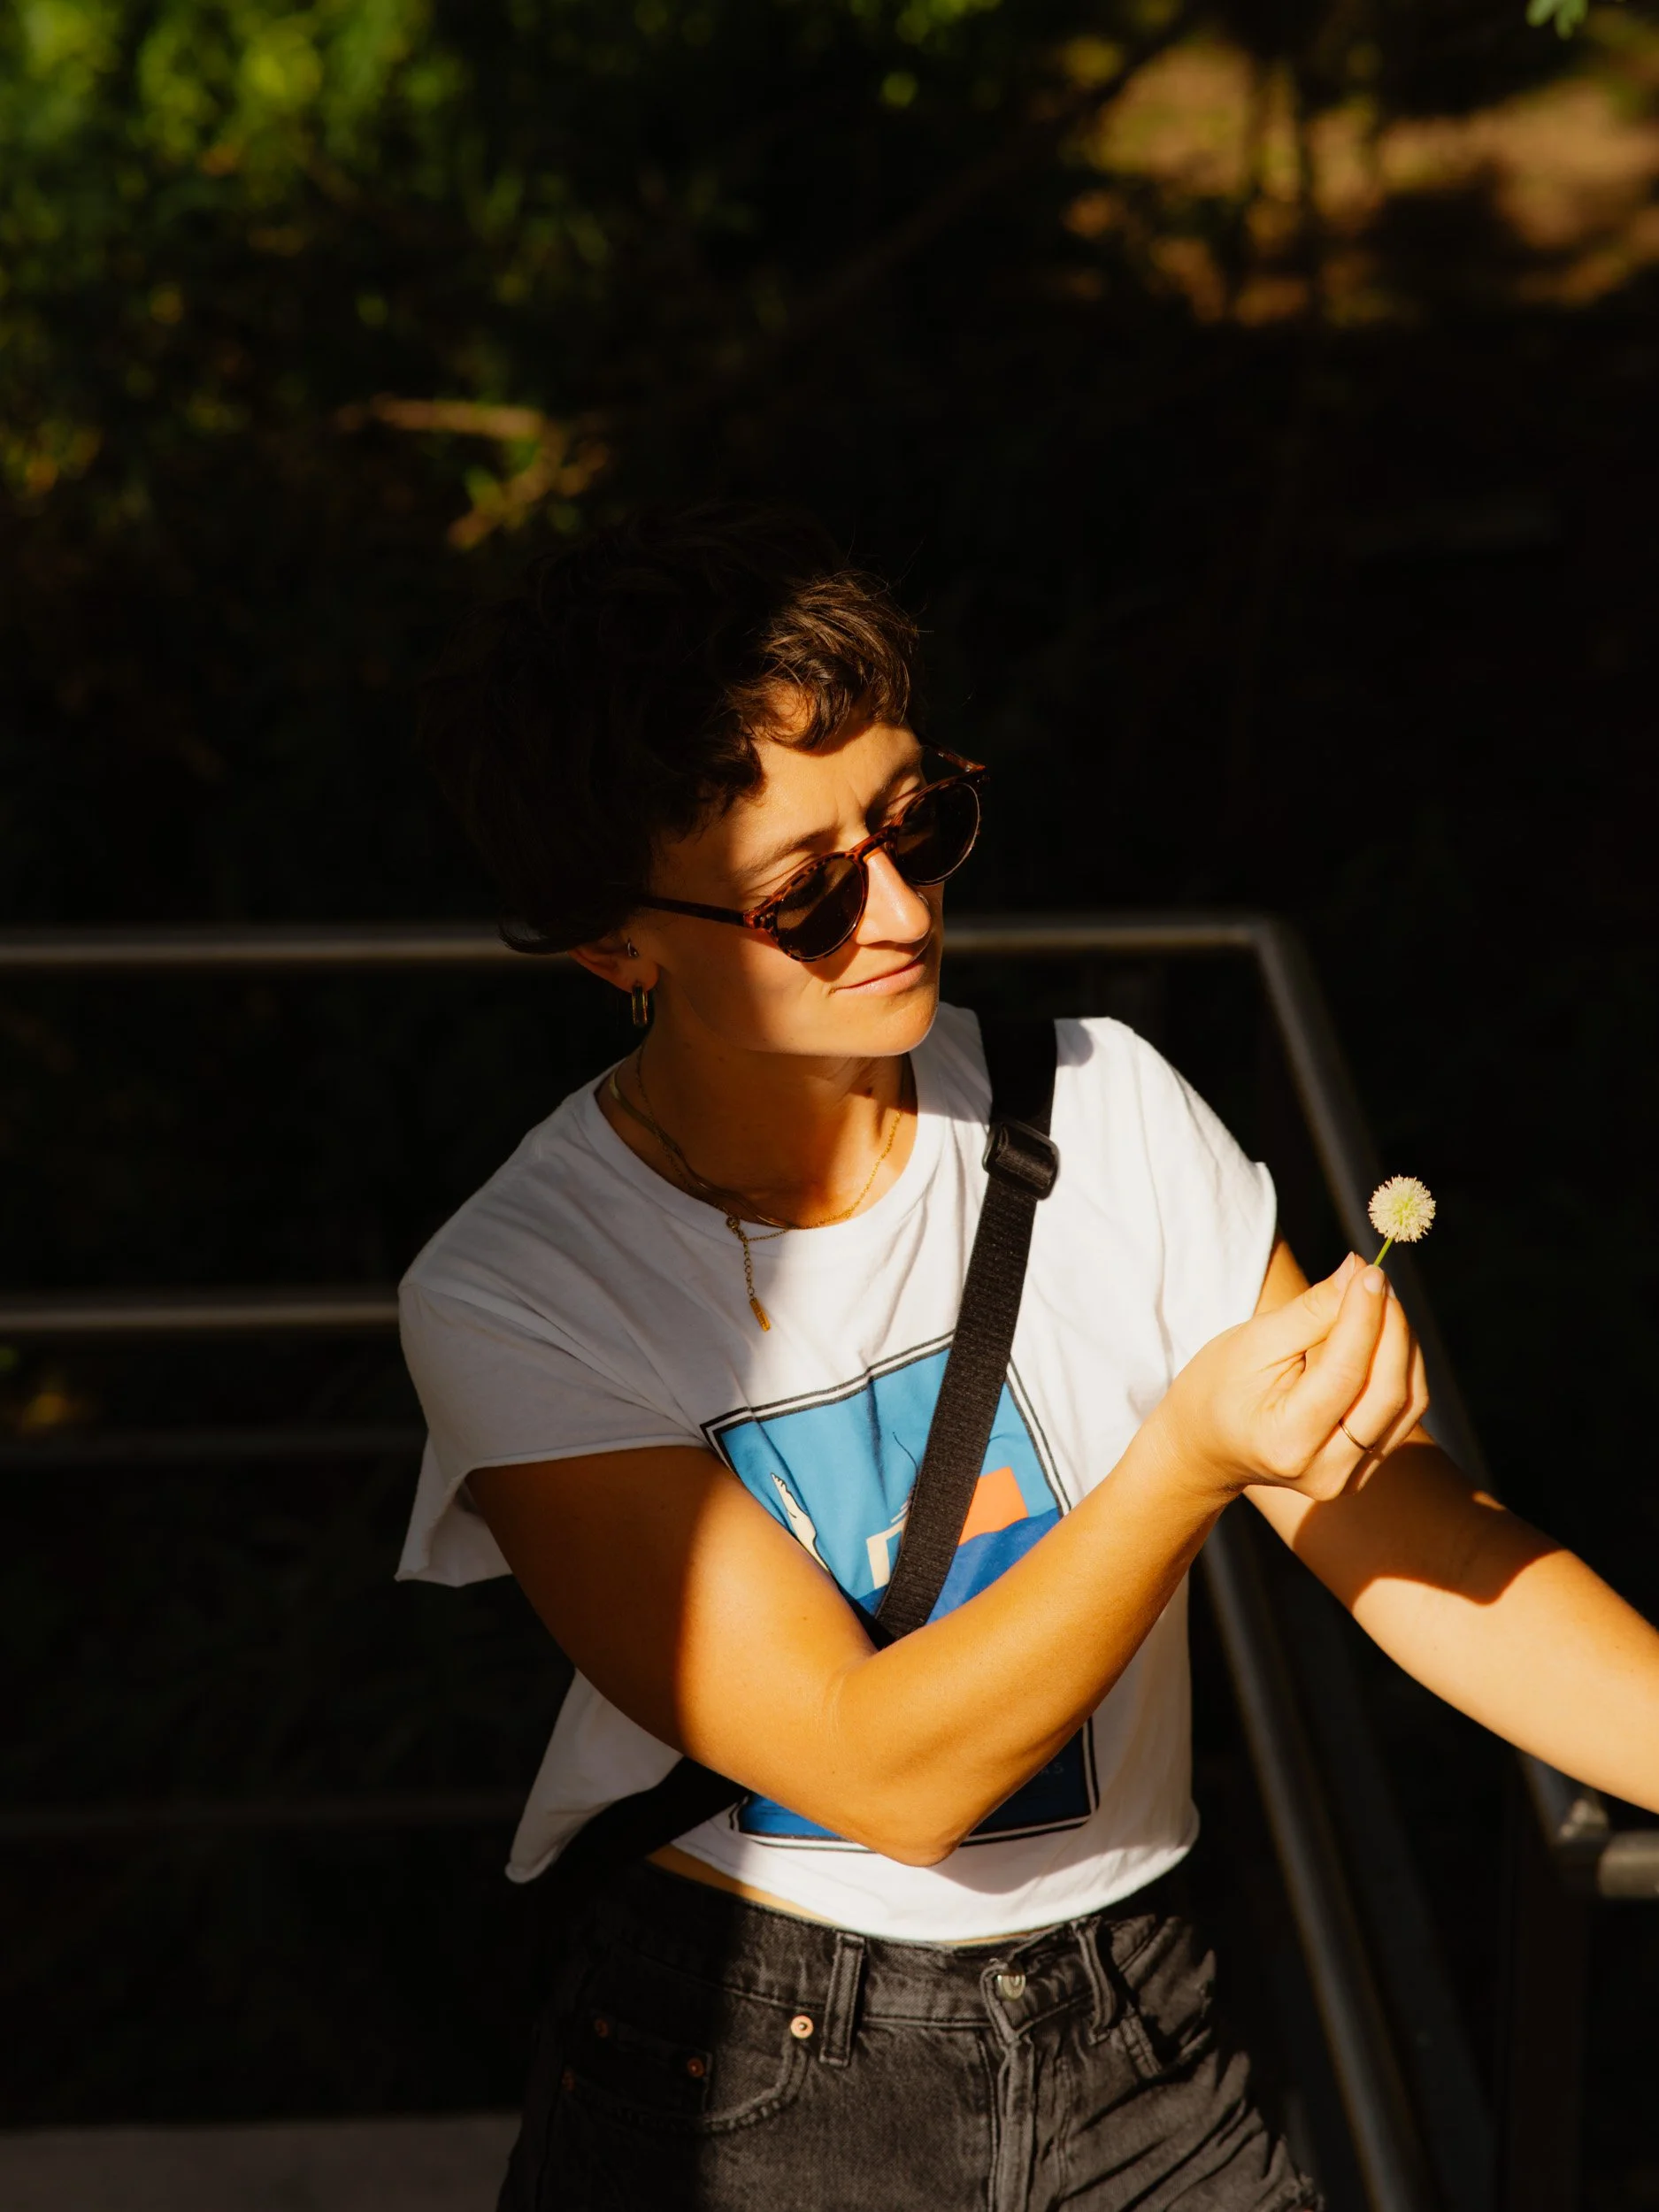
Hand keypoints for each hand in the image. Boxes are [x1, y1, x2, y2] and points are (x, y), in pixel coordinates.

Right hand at [1155, 1254, 1430, 1505]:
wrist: (1207, 1446)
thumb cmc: (1219, 1389)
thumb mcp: (1253, 1343)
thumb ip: (1310, 1311)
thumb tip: (1358, 1272)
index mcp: (1286, 1441)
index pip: (1346, 1373)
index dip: (1365, 1317)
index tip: (1369, 1271)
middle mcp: (1327, 1471)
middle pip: (1388, 1391)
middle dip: (1392, 1327)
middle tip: (1376, 1280)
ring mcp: (1350, 1477)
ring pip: (1407, 1401)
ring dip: (1403, 1344)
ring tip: (1377, 1302)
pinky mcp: (1367, 1468)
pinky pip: (1404, 1412)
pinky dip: (1401, 1366)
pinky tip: (1381, 1335)